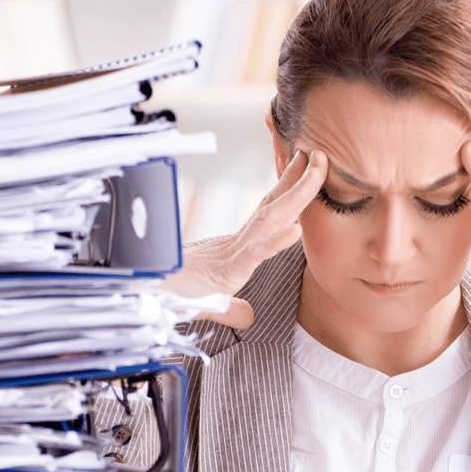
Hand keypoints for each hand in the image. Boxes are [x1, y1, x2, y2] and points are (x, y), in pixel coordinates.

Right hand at [163, 149, 327, 327]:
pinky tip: (297, 230)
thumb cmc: (175, 296)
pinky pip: (257, 253)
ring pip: (272, 220)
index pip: (268, 213)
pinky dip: (277, 241)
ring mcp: (236, 253)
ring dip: (297, 196)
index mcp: (239, 247)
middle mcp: (240, 243)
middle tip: (321, 154)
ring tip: (316, 173)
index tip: (305, 165)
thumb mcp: (213, 306)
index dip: (288, 189)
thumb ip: (233, 310)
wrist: (149, 297)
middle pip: (276, 206)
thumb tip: (246, 317)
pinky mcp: (230, 270)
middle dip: (301, 181)